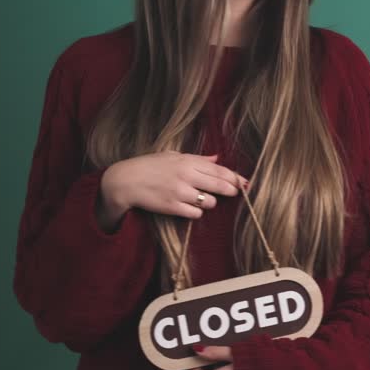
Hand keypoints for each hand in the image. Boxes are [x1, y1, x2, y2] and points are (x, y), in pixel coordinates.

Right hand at [98, 152, 247, 229]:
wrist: (125, 181)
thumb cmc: (149, 166)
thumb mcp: (172, 156)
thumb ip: (197, 158)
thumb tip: (217, 157)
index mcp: (187, 161)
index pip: (219, 169)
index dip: (235, 177)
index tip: (245, 182)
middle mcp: (186, 175)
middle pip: (220, 185)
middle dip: (231, 190)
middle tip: (234, 193)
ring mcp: (179, 192)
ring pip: (209, 202)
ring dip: (209, 202)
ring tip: (201, 199)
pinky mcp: (172, 207)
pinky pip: (196, 213)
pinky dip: (196, 212)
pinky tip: (190, 207)